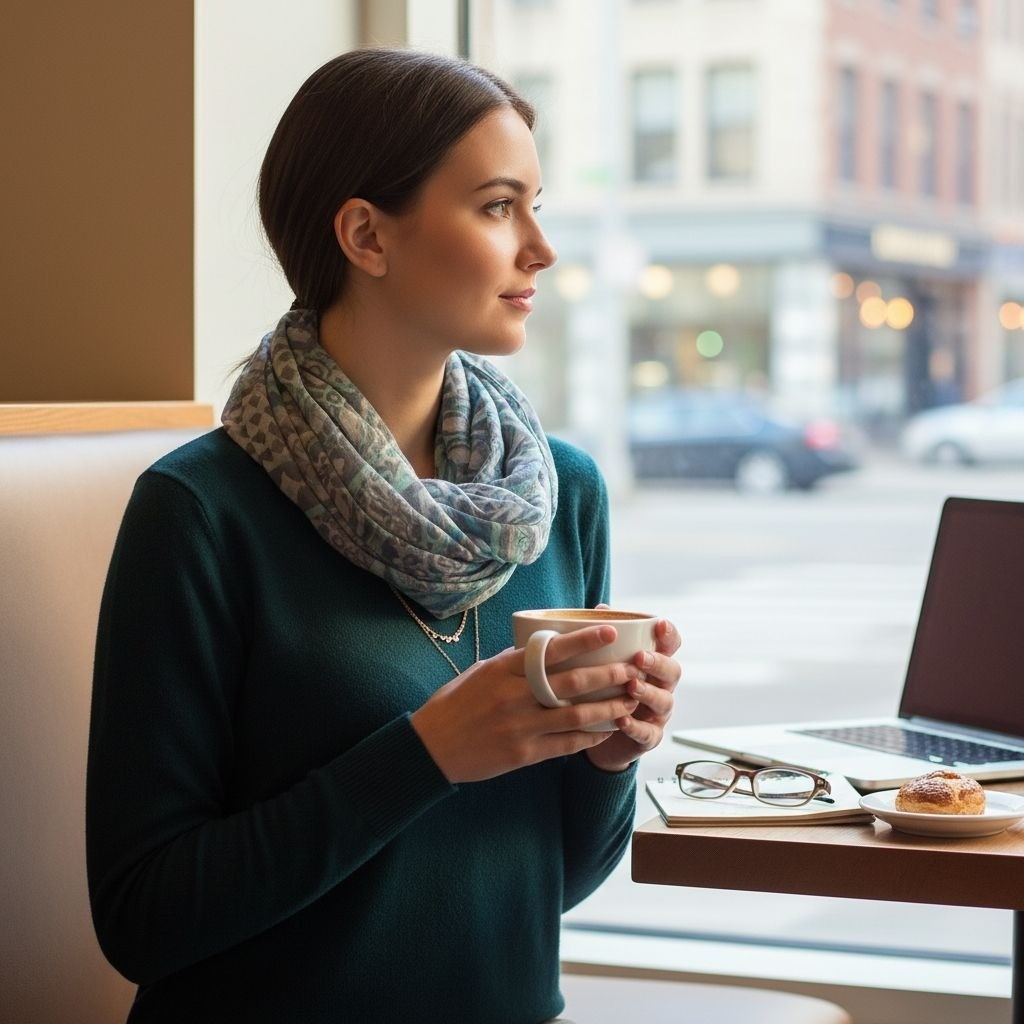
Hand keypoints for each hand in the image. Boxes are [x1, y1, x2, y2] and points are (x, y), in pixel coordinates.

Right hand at [410, 625, 641, 783]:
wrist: (431, 746)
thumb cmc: (456, 703)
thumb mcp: (482, 672)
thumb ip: (514, 662)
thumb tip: (546, 646)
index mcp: (504, 669)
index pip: (552, 649)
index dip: (585, 640)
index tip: (612, 632)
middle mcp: (515, 695)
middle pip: (572, 682)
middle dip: (609, 675)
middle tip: (634, 669)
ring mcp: (520, 726)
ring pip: (576, 715)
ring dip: (608, 708)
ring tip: (630, 701)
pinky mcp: (523, 754)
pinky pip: (565, 744)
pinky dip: (589, 738)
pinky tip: (605, 731)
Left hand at [584, 617, 681, 772]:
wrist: (597, 732)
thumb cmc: (605, 688)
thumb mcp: (604, 662)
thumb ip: (606, 637)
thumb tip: (601, 608)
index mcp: (654, 663)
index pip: (671, 644)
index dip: (669, 634)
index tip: (659, 624)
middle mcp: (661, 686)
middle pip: (673, 671)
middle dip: (659, 663)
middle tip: (641, 657)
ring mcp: (657, 713)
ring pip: (664, 701)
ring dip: (649, 693)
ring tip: (631, 687)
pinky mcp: (649, 737)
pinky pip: (648, 733)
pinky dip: (636, 728)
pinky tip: (622, 721)